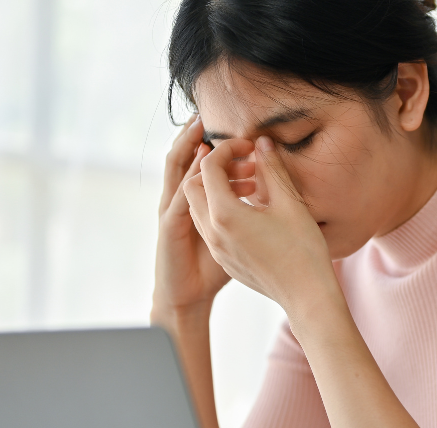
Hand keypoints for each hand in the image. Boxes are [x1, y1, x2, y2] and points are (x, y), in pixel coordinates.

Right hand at [151, 115, 246, 326]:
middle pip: (185, 162)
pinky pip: (177, 197)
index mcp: (202, 203)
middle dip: (194, 138)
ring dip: (189, 151)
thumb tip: (268, 181)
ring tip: (202, 132)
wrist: (187, 299)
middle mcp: (184, 204)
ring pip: (177, 174)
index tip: (247, 141)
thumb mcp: (241, 232)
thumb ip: (252, 205)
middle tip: (209, 120)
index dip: (225, 150)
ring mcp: (173, 215)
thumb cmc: (214, 270)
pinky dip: (189, 178)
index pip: (208, 166)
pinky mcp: (168, 228)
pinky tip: (199, 164)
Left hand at [183, 136, 339, 316]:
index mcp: (225, 214)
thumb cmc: (303, 251)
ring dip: (215, 191)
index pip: (210, 167)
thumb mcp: (290, 204)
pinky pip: (210, 228)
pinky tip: (250, 212)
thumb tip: (263, 143)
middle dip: (213, 169)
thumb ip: (272, 169)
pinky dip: (220, 211)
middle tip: (243, 165)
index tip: (249, 147)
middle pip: (193, 186)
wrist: (306, 296)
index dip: (227, 149)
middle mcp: (213, 232)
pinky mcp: (225, 260)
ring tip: (249, 187)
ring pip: (198, 208)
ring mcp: (217, 249)